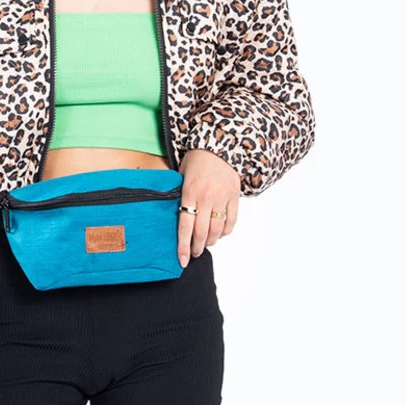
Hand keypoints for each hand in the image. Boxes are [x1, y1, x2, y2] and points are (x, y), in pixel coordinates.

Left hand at [176, 148, 239, 266]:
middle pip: (201, 232)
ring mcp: (222, 198)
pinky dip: (226, 231)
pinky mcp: (234, 197)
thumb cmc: (197, 159)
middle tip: (193, 254)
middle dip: (197, 248)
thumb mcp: (181, 174)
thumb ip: (177, 193)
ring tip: (206, 244)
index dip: (183, 246)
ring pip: (217, 229)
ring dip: (211, 241)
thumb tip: (171, 213)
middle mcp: (206, 197)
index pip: (185, 226)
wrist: (220, 145)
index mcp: (189, 192)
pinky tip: (220, 234)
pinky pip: (231, 221)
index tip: (181, 259)